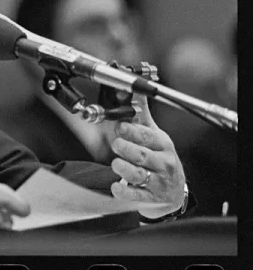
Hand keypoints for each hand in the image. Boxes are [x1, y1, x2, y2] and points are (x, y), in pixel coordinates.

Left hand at [109, 93, 186, 214]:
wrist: (173, 192)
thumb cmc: (160, 158)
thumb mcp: (154, 134)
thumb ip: (141, 113)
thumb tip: (131, 89)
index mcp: (162, 144)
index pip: (147, 136)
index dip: (133, 131)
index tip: (120, 126)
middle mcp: (162, 162)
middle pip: (144, 155)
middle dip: (129, 149)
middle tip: (116, 144)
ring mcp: (158, 182)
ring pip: (141, 175)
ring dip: (126, 169)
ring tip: (116, 164)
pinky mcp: (151, 198)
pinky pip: (138, 196)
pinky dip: (126, 192)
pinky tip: (115, 188)